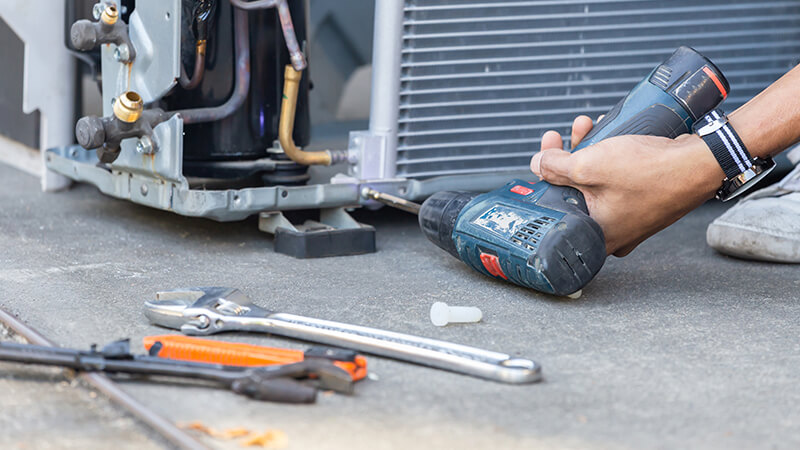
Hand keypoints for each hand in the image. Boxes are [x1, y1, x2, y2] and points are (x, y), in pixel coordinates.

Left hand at [530, 116, 724, 255]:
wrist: (702, 163)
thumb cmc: (652, 173)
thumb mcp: (589, 166)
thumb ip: (556, 167)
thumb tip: (539, 164)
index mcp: (596, 234)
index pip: (556, 207)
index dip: (546, 176)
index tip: (544, 155)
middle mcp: (614, 231)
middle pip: (575, 192)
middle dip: (566, 157)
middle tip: (561, 137)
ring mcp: (631, 216)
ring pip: (596, 181)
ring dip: (587, 150)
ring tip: (586, 125)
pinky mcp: (644, 200)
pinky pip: (617, 179)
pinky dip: (609, 157)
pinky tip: (607, 134)